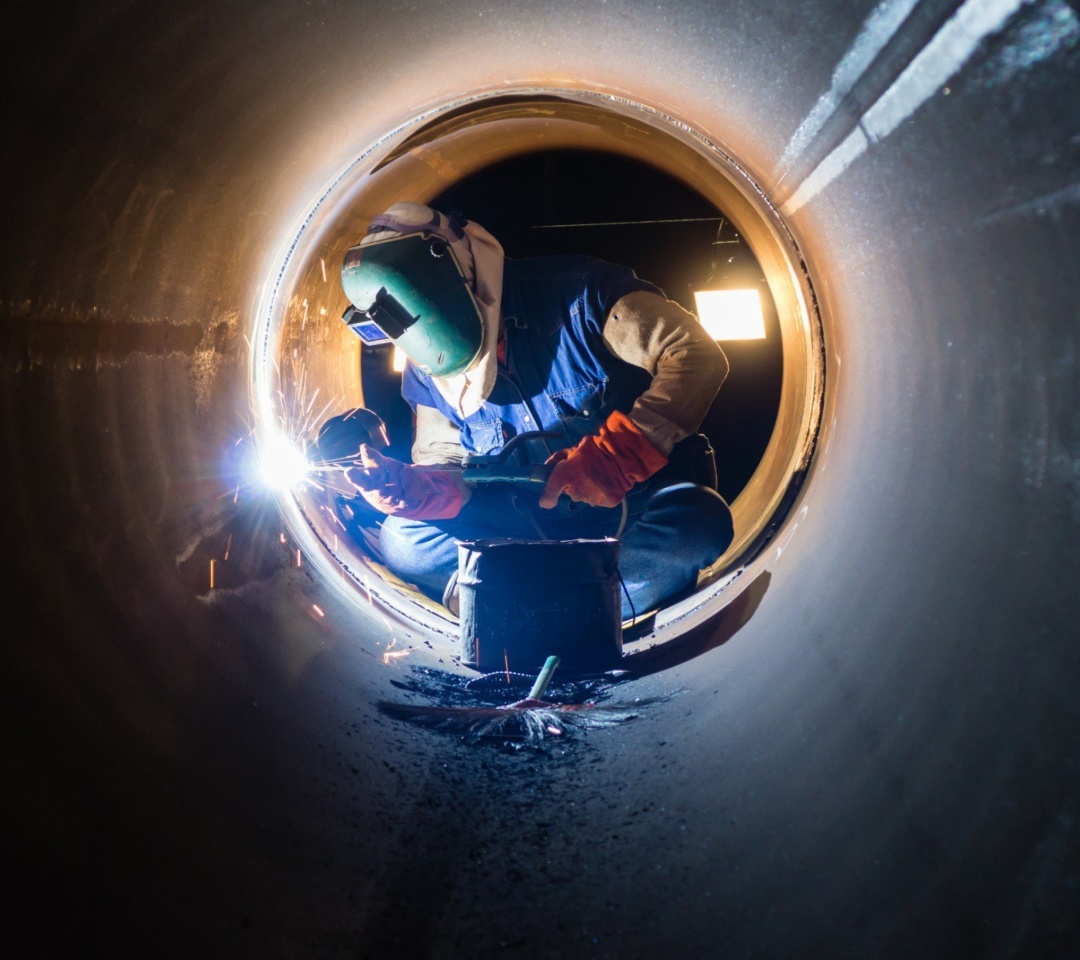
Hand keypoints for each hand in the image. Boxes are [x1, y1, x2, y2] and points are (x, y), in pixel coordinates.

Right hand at [345, 445, 464, 519]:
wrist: (402, 505)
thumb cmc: (386, 483)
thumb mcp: (376, 472)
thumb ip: (371, 459)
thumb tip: (364, 447)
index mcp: (367, 486)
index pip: (359, 480)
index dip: (354, 476)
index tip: (349, 471)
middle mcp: (379, 493)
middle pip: (379, 469)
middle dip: (381, 462)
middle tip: (389, 466)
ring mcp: (394, 498)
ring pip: (396, 467)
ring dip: (399, 466)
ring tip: (399, 475)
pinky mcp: (408, 499)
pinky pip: (409, 474)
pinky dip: (409, 472)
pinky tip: (407, 478)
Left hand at [539, 410, 667, 508]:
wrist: (621, 452)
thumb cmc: (594, 449)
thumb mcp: (572, 450)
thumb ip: (556, 459)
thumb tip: (546, 466)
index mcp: (564, 476)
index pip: (548, 497)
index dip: (548, 499)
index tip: (549, 499)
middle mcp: (576, 491)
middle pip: (571, 495)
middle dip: (575, 486)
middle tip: (584, 473)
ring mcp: (592, 498)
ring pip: (586, 498)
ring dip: (589, 490)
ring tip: (598, 475)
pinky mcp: (607, 501)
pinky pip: (600, 500)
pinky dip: (603, 494)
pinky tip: (607, 482)